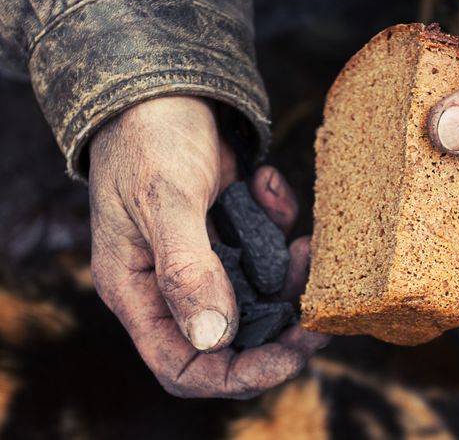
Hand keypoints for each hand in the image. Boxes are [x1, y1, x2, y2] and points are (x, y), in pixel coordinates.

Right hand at [89, 96, 327, 397]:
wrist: (162, 83)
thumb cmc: (148, 138)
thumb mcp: (164, 200)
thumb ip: (186, 270)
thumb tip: (214, 339)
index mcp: (138, 291)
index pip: (183, 365)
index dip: (237, 375)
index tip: (289, 356)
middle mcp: (170, 284)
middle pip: (231, 340)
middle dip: (279, 332)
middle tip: (321, 313)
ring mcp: (204, 258)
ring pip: (258, 295)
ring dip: (287, 273)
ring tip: (304, 242)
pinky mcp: (229, 230)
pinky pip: (265, 246)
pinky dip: (278, 222)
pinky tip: (268, 184)